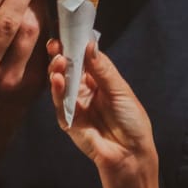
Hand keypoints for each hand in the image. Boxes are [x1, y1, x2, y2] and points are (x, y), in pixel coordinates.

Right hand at [47, 39, 155, 175]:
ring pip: (61, 85)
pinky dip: (57, 91)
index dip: (75, 47)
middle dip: (61, 57)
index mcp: (100, 80)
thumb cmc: (132, 120)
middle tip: (56, 46)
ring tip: (57, 61)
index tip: (66, 34)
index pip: (84, 59)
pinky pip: (59, 104)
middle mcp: (85, 90)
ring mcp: (75, 105)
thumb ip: (103, 70)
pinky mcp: (68, 121)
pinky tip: (57, 80)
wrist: (130, 153)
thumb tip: (90, 45)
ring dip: (57, 72)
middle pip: (69, 70)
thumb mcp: (120, 90)